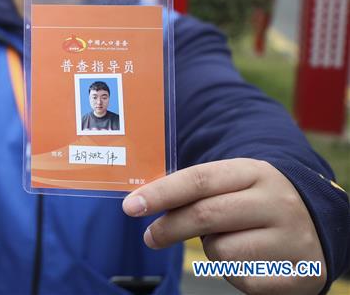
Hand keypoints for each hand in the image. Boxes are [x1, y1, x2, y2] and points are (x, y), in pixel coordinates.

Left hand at [122, 158, 325, 294]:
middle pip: (205, 215)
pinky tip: (249, 260)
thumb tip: (144, 202)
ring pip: (221, 250)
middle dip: (168, 228)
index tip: (130, 207)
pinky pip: (241, 279)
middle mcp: (277, 201)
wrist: (320, 224)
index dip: (160, 194)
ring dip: (211, 250)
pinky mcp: (300, 273)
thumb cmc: (257, 202)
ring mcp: (292, 238)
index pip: (198, 180)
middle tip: (149, 237)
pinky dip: (233, 273)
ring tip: (230, 241)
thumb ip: (196, 189)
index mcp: (255, 172)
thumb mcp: (235, 184)